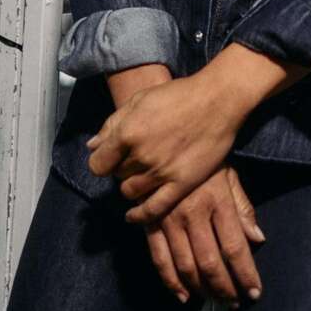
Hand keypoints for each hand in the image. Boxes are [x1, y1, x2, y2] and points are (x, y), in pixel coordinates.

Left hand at [86, 71, 244, 224]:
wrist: (217, 99)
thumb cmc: (179, 95)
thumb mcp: (140, 100)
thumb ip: (113, 124)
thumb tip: (92, 145)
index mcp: (128, 132)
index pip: (98, 163)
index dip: (102, 161)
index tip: (110, 159)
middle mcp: (141, 155)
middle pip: (116, 175)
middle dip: (121, 168)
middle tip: (135, 160)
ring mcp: (162, 172)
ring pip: (130, 192)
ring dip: (132, 185)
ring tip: (142, 175)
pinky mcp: (181, 183)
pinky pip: (154, 208)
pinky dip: (140, 215)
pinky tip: (134, 215)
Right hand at [143, 164, 266, 304]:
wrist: (161, 141)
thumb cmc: (201, 160)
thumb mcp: (228, 175)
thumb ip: (243, 208)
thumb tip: (258, 239)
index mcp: (217, 201)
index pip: (235, 246)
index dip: (245, 273)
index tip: (254, 292)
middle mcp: (193, 213)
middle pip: (211, 262)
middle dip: (225, 288)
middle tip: (235, 302)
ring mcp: (169, 220)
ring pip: (186, 265)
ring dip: (201, 289)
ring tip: (215, 301)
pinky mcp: (150, 223)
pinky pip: (159, 258)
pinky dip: (170, 281)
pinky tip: (183, 295)